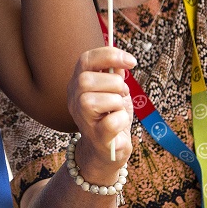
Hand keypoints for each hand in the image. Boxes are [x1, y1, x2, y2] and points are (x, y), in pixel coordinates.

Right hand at [67, 47, 135, 181]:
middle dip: (113, 82)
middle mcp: (75, 100)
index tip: (131, 61)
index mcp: (78, 84)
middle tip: (123, 92)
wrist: (107, 153)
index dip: (109, 55)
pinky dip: (121, 119)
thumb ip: (115, 75)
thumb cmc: (110, 118)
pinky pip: (110, 122)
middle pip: (85, 80)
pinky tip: (120, 123)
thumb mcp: (114, 92)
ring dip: (116, 102)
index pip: (85, 60)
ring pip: (94, 101)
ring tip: (118, 109)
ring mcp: (83, 120)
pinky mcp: (97, 138)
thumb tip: (122, 62)